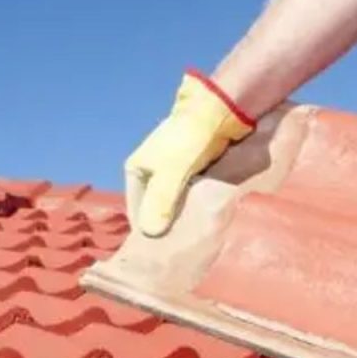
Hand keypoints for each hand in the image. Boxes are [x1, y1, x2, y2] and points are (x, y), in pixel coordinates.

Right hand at [125, 70, 254, 235]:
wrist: (220, 109)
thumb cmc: (191, 140)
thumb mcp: (172, 173)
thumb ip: (160, 203)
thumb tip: (149, 234)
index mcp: (136, 169)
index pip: (138, 211)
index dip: (150, 229)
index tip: (166, 248)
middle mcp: (150, 169)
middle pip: (156, 206)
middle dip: (168, 223)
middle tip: (182, 244)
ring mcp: (171, 167)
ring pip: (174, 200)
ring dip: (183, 215)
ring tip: (194, 235)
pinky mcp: (191, 166)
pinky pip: (189, 192)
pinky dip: (195, 203)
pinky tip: (206, 216)